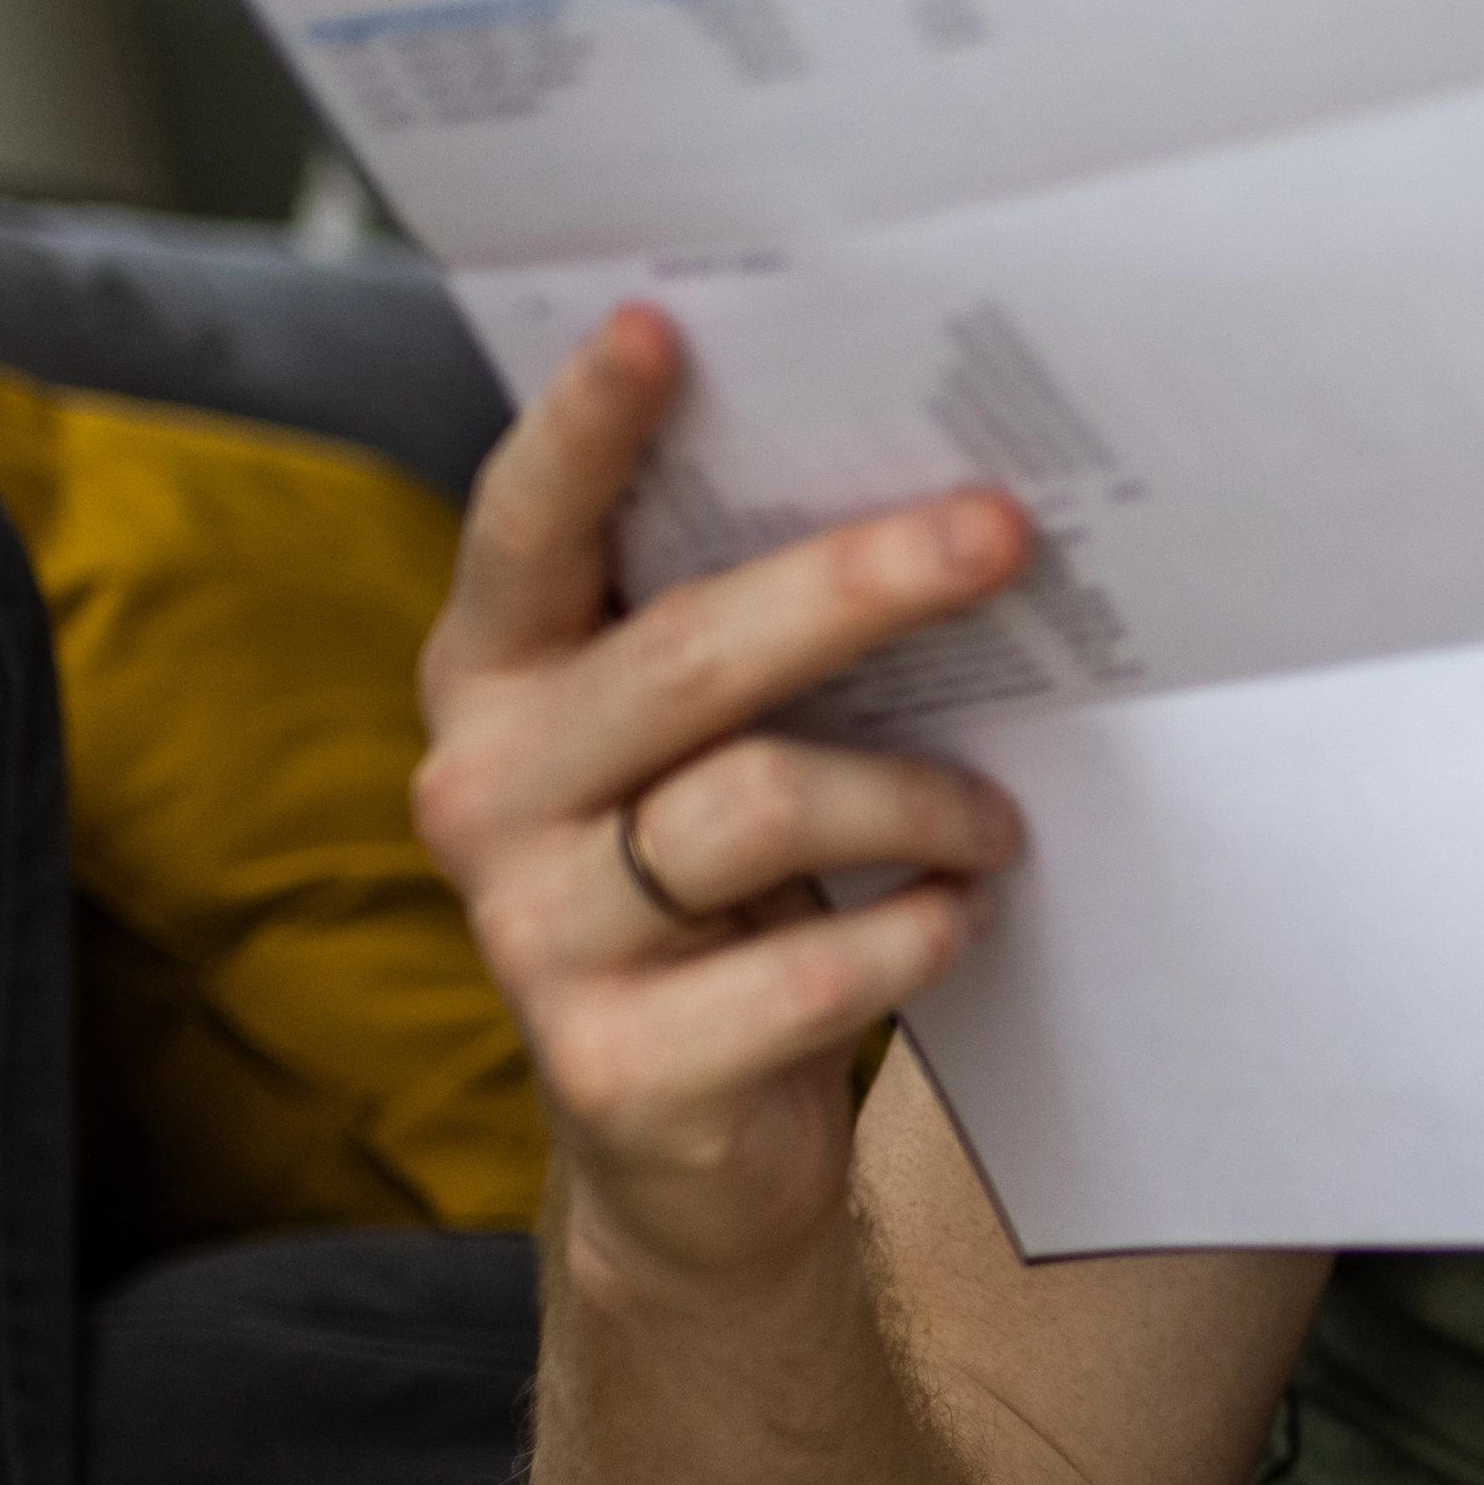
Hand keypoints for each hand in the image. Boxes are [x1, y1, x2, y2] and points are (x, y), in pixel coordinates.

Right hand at [414, 304, 1034, 1302]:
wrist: (689, 1156)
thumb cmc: (723, 903)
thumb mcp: (709, 754)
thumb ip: (745, 643)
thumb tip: (935, 503)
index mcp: (493, 680)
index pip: (524, 531)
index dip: (585, 430)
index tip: (663, 327)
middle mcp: (481, 793)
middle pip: (686, 656)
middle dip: (859, 582)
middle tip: (1002, 536)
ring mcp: (531, 936)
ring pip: (761, 803)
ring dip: (921, 801)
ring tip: (1000, 822)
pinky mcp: (612, 1067)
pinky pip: (806, 968)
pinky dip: (913, 935)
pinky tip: (953, 922)